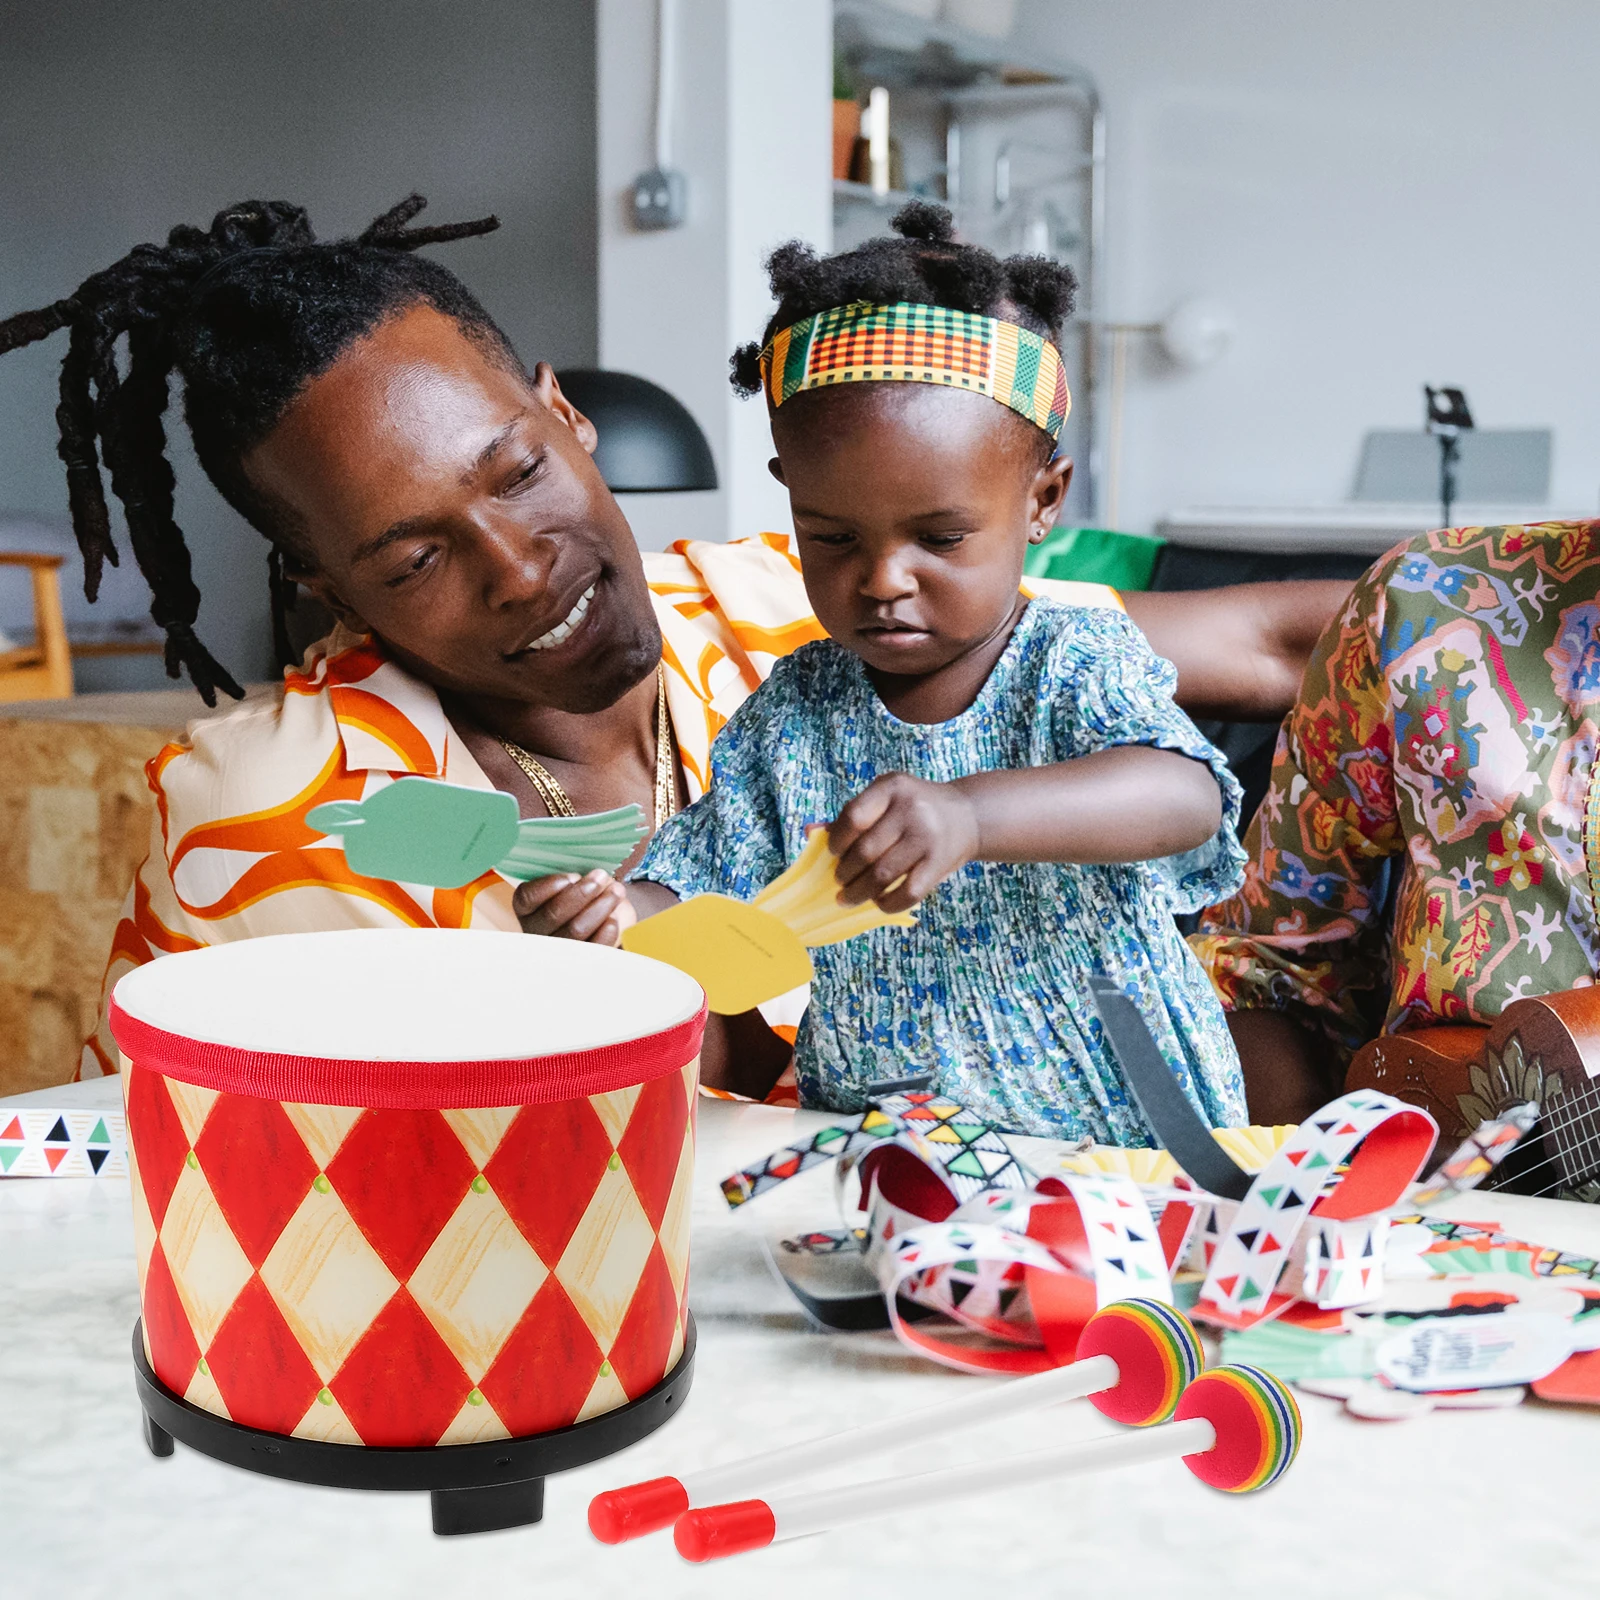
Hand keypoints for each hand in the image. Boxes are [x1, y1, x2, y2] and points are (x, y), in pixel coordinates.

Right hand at [514, 870, 637, 944]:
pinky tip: (613, 919)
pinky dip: (605, 932)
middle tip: (601, 877)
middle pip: (553, 914)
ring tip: (616, 891)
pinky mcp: (580, 961)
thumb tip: (588, 873)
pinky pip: (592, 948)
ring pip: (575, 930)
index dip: (549, 887)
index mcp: (528, 908)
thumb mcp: (575, 881)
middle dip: (581, 893)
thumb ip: (574, 877)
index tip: (573, 876)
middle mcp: (536, 931)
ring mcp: (556, 950)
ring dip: (599, 907)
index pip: (526, 898)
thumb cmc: (585, 893)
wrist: (605, 915)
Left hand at [827, 773, 980, 912]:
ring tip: (848, 897)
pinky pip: (908, 892)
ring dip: (859, 892)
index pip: (853, 817)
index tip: (833, 854)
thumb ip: (850, 815)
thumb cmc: (914, 808)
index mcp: (892, 787)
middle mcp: (911, 810)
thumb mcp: (885, 799)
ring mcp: (927, 838)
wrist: (968, 815)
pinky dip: (887, 903)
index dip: (837, 841)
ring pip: (883, 874)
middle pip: (865, 850)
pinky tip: (877, 903)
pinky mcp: (939, 864)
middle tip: (839, 881)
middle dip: (845, 872)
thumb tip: (809, 832)